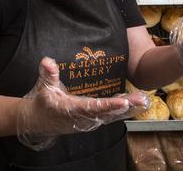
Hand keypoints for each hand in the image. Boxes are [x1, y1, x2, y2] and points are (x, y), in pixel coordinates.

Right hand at [17, 57, 149, 150]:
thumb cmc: (42, 102)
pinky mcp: (91, 120)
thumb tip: (47, 60)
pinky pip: (109, 116)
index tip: (123, 102)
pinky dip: (122, 111)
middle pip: (108, 113)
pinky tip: (134, 103)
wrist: (38, 122)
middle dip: (126, 107)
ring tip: (143, 100)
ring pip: (111, 116)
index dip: (109, 106)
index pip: (93, 108)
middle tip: (142, 99)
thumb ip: (48, 74)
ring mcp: (88, 121)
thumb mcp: (43, 88)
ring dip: (128, 109)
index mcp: (71, 109)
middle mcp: (83, 118)